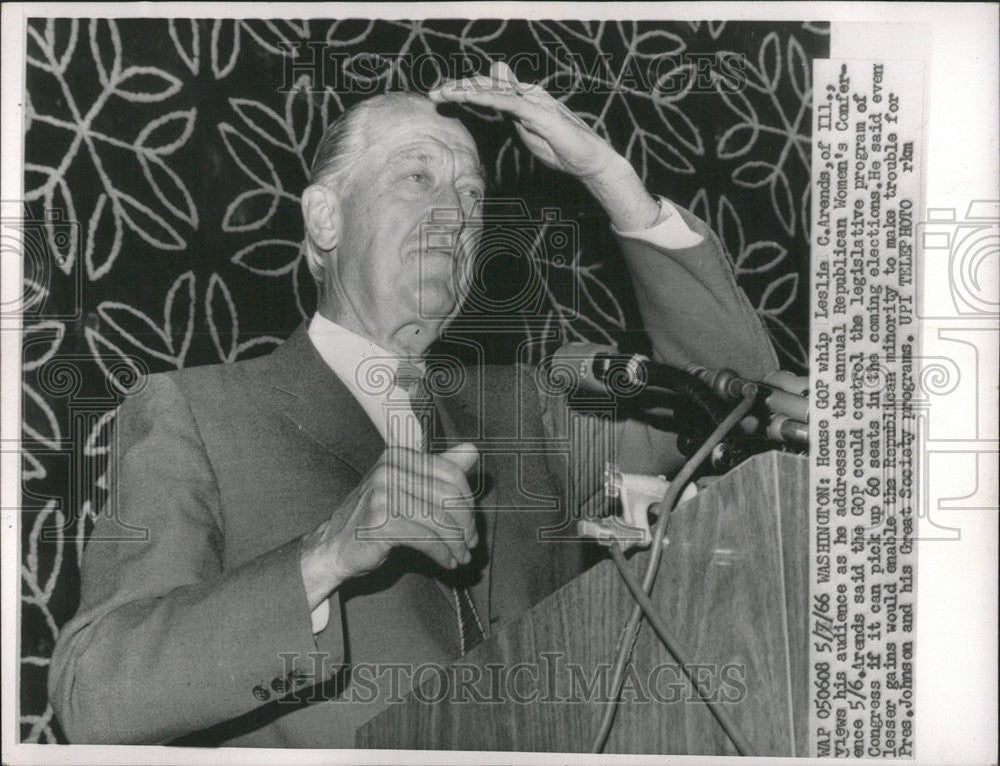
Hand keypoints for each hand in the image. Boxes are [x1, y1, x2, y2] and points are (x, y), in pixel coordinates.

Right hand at [299, 443, 478, 609]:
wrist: (334, 546)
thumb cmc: (374, 517)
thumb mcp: (406, 487)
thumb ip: (439, 468)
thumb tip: (472, 450)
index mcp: (399, 456)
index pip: (451, 473)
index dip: (468, 501)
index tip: (471, 523)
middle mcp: (390, 469)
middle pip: (448, 496)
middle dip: (465, 524)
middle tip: (470, 543)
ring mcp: (383, 494)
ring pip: (439, 520)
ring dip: (456, 543)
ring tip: (462, 556)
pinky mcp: (381, 522)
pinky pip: (426, 539)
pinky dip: (442, 553)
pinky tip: (447, 561)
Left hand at [429, 61, 619, 179]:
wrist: (588, 162)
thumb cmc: (561, 150)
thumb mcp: (528, 132)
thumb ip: (511, 114)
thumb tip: (495, 96)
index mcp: (524, 99)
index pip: (490, 89)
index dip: (465, 90)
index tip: (441, 97)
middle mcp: (529, 95)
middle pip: (488, 85)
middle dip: (459, 87)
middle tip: (434, 93)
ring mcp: (535, 102)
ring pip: (495, 89)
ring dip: (467, 90)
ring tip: (445, 92)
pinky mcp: (540, 114)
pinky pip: (509, 102)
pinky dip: (487, 97)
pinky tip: (469, 97)